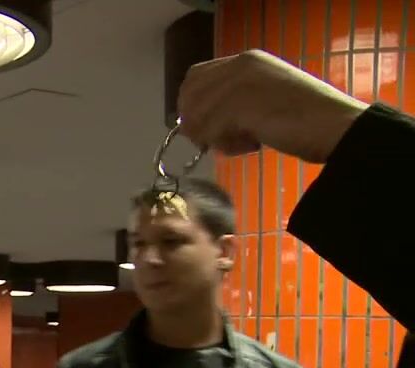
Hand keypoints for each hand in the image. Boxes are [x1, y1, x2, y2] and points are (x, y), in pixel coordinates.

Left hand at [177, 49, 367, 162]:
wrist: (337, 125)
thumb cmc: (308, 119)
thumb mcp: (266, 98)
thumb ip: (236, 100)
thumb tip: (198, 123)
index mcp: (247, 60)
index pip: (195, 77)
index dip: (191, 104)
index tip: (202, 127)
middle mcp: (240, 65)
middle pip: (189, 96)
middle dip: (196, 123)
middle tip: (217, 141)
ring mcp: (239, 83)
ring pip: (198, 118)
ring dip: (216, 138)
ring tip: (247, 142)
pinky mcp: (240, 104)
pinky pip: (211, 133)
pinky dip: (228, 147)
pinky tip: (254, 145)